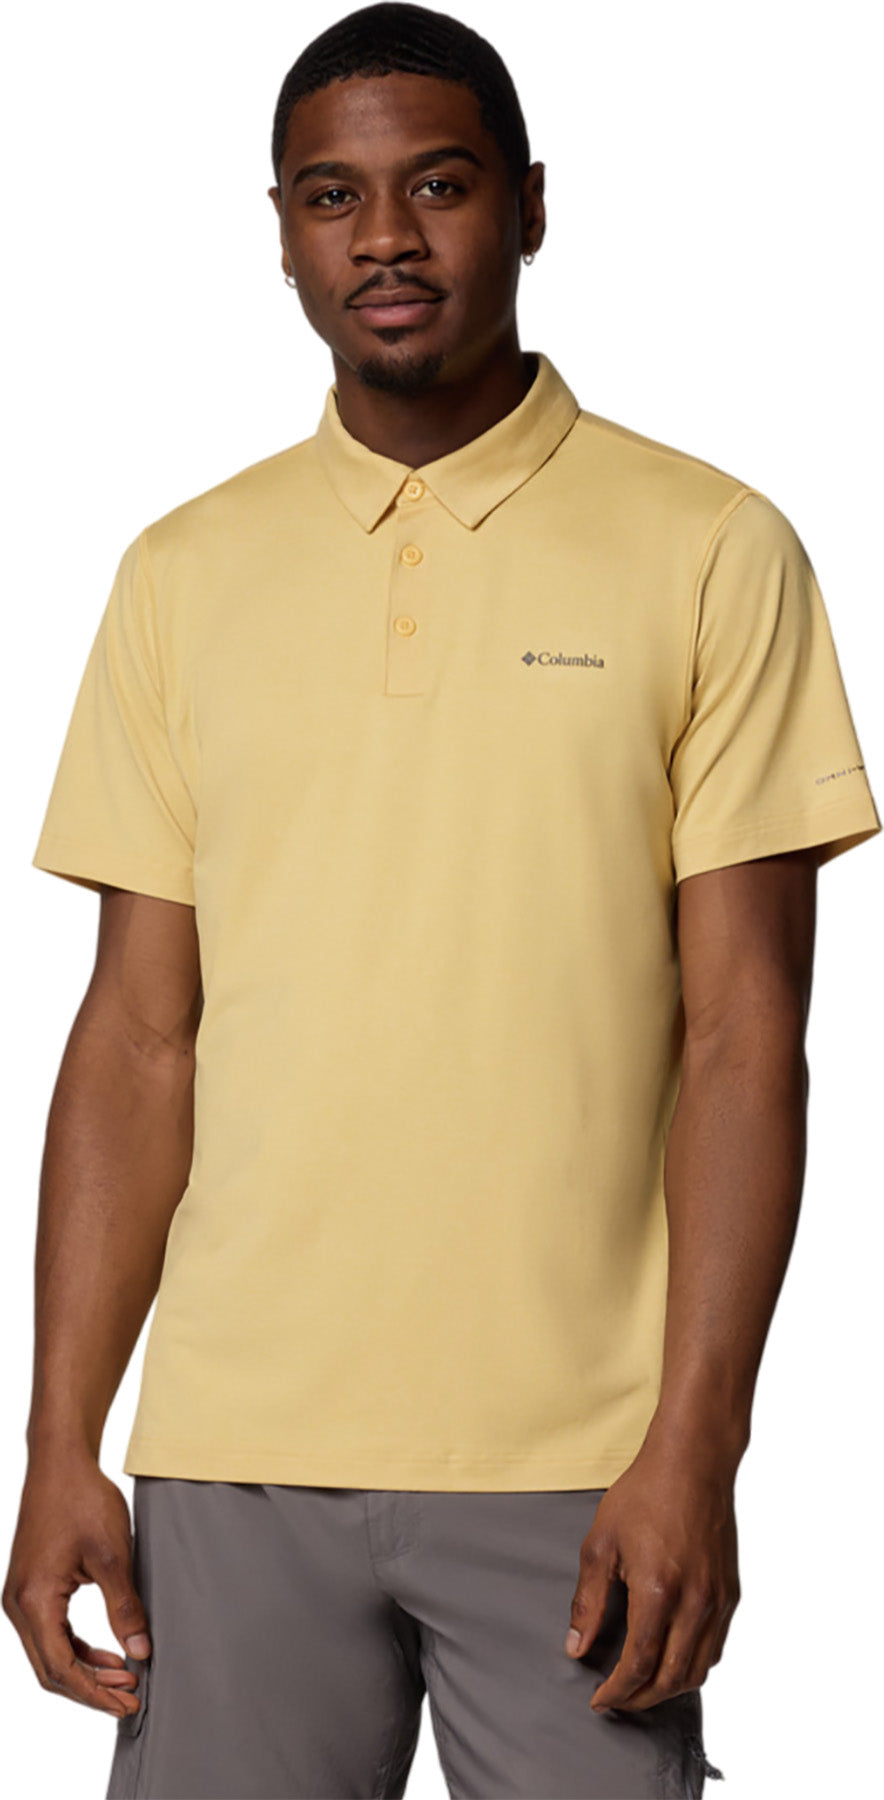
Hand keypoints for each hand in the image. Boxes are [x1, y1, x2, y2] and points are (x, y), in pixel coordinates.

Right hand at [2, 1447, 151, 1718]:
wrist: (60, 1462)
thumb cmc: (83, 1500)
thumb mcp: (113, 1556)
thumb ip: (125, 1607)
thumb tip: (140, 1652)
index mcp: (34, 1601)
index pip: (61, 1668)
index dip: (95, 1692)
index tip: (128, 1703)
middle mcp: (19, 1604)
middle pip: (50, 1669)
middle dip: (91, 1688)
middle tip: (130, 1697)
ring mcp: (21, 1596)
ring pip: (49, 1654)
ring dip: (85, 1670)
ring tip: (125, 1676)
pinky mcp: (30, 1587)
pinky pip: (49, 1632)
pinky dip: (76, 1648)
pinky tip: (106, 1651)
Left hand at [565, 1434, 740, 1711]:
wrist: (692, 1463)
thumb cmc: (644, 1495)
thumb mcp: (601, 1544)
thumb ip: (589, 1602)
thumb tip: (577, 1648)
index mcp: (658, 1591)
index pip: (638, 1665)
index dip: (617, 1692)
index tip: (598, 1700)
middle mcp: (695, 1603)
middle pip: (670, 1679)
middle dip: (640, 1699)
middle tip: (616, 1699)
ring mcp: (718, 1600)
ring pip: (698, 1670)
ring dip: (668, 1688)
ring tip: (641, 1686)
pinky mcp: (730, 1594)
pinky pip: (715, 1648)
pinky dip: (692, 1666)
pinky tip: (670, 1660)